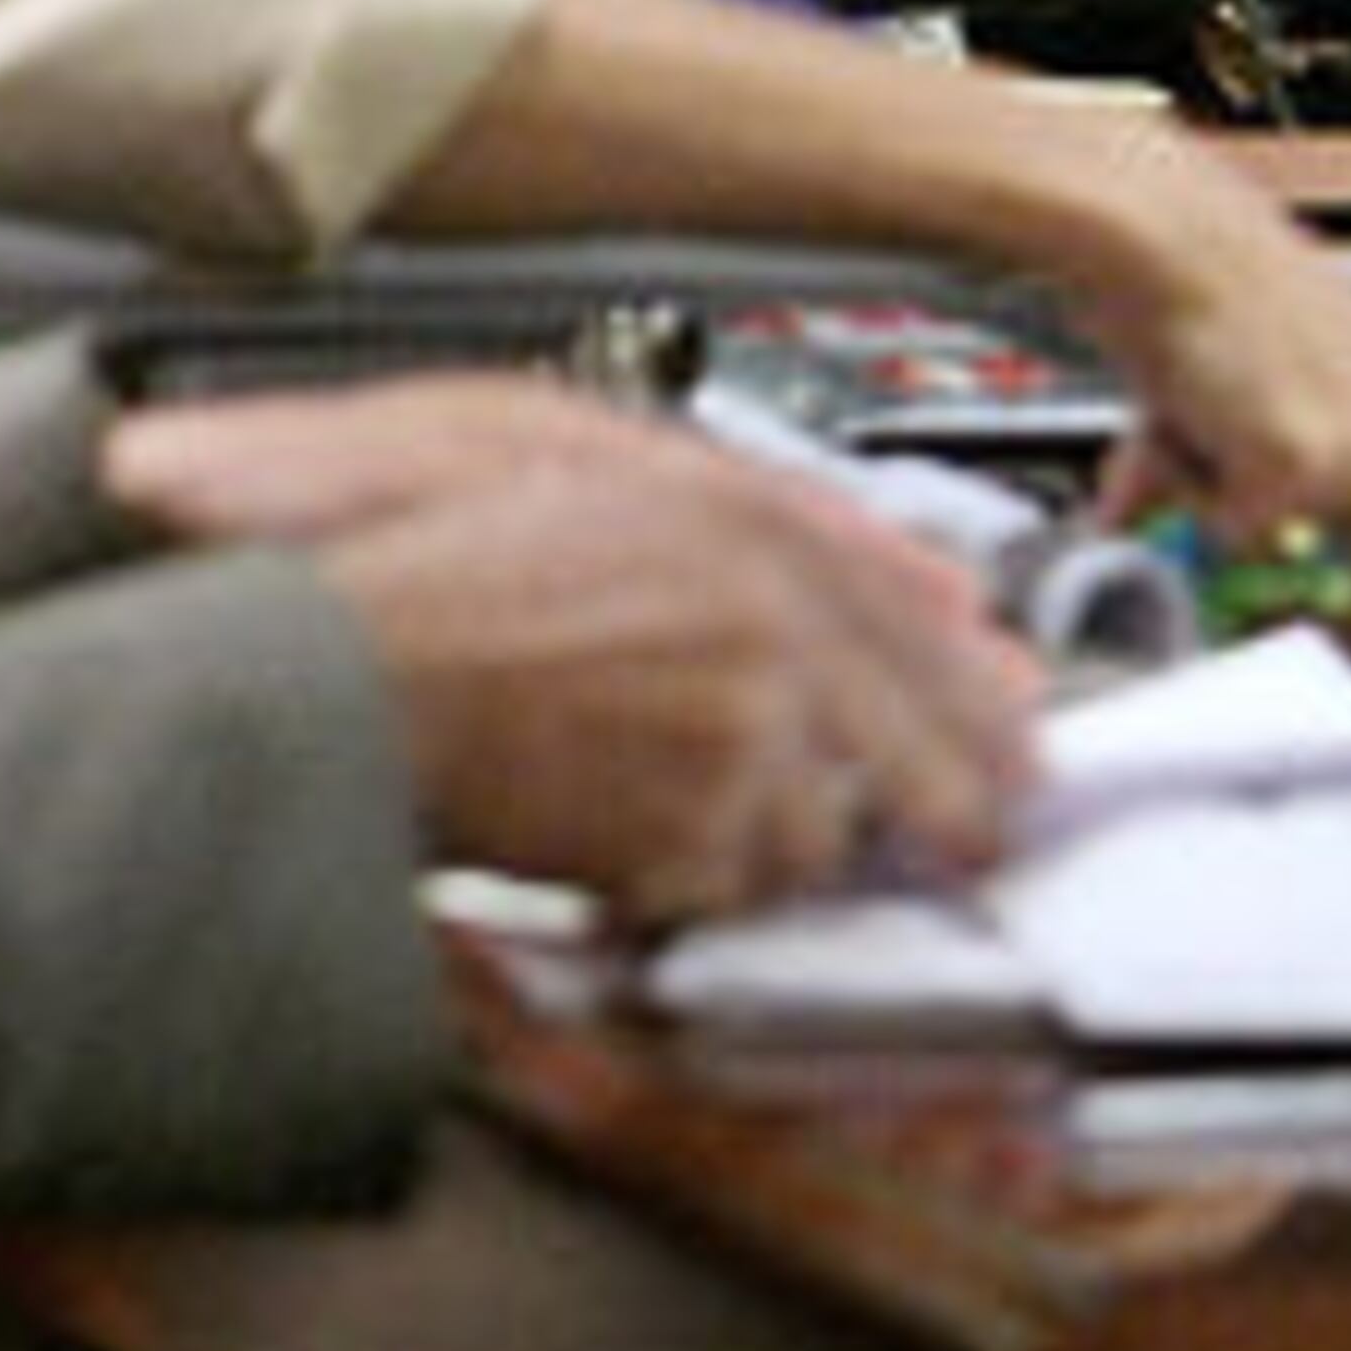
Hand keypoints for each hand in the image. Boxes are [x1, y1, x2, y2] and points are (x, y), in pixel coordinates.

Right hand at [103, 373, 1037, 932]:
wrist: (341, 672)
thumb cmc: (418, 561)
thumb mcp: (574, 461)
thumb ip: (729, 509)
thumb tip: (854, 557)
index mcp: (740, 522)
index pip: (909, 607)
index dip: (967, 675)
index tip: (1009, 716)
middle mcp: (765, 624)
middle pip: (920, 737)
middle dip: (953, 792)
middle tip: (971, 831)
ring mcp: (739, 734)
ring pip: (824, 830)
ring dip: (787, 841)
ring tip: (703, 819)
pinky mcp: (694, 835)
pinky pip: (739, 889)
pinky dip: (702, 887)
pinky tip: (640, 850)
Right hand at [1062, 127, 1350, 662]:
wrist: (1157, 227)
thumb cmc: (1199, 275)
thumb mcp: (1270, 380)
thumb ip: (1275, 473)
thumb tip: (1235, 550)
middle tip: (1293, 622)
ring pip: (1328, 577)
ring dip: (1263, 555)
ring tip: (1203, 469)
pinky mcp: (1297, 465)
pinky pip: (1238, 539)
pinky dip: (1193, 501)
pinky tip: (1178, 426)